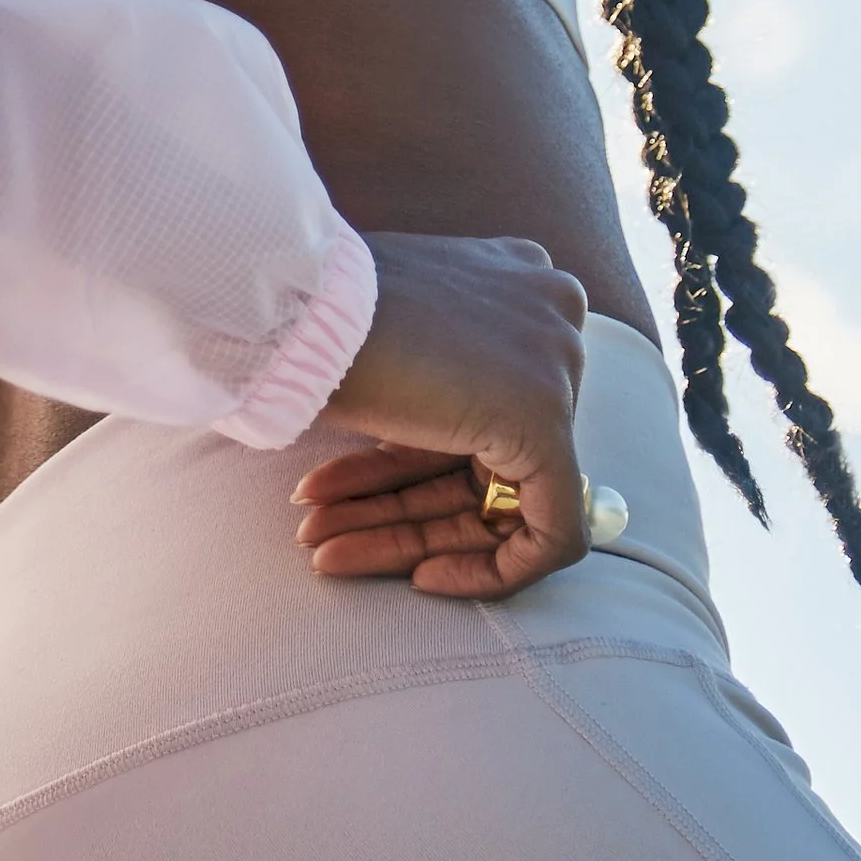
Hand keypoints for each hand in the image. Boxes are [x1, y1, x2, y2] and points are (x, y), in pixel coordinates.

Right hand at [296, 231, 587, 597]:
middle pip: (480, 453)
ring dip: (407, 536)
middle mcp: (551, 321)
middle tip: (322, 533)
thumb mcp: (370, 328)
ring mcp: (556, 369)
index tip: (349, 488)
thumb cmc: (315, 309)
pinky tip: (420, 577)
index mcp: (514, 282)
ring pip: (494, 494)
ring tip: (327, 554)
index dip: (404, 464)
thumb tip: (400, 422)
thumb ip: (409, 368)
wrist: (304, 305)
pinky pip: (551, 529)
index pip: (472, 402)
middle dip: (394, 506)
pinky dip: (493, 567)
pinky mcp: (549, 425)